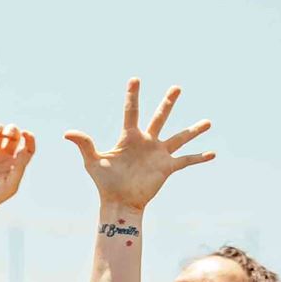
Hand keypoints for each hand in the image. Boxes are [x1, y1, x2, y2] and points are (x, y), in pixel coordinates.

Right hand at [0, 123, 35, 218]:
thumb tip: (26, 150)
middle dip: (12, 129)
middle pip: (13, 135)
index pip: (27, 147)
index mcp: (15, 165)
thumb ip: (19, 167)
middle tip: (7, 134)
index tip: (26, 134)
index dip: (29, 138)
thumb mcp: (9, 185)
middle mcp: (4, 157)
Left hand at [64, 79, 213, 209]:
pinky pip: (186, 161)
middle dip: (168, 102)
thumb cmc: (104, 183)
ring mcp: (158, 154)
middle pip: (159, 117)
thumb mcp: (92, 161)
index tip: (135, 78)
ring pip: (179, 138)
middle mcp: (146, 142)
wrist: (119, 203)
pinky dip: (199, 158)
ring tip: (208, 122)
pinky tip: (213, 153)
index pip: (131, 111)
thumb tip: (67, 133)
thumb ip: (84, 144)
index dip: (132, 95)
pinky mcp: (167, 168)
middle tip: (177, 87)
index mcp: (129, 137)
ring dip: (194, 130)